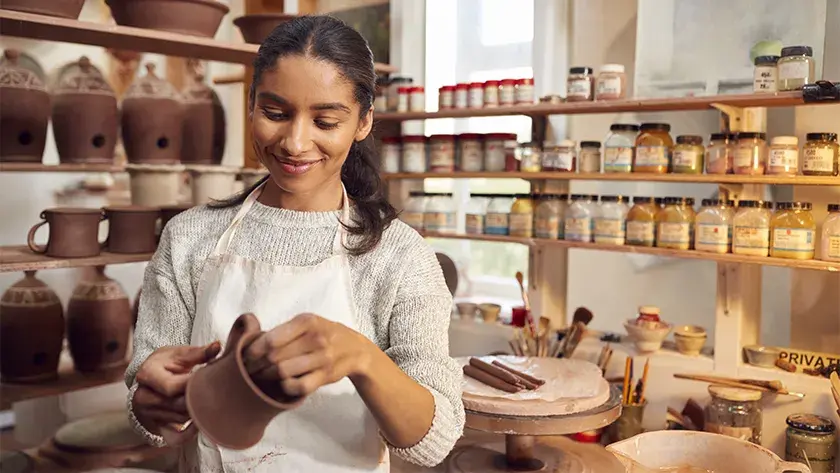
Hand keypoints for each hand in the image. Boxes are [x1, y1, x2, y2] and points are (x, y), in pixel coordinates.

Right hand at [133, 342, 220, 442]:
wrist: (150, 374)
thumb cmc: (166, 362)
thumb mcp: (179, 353)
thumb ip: (199, 352)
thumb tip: (217, 346)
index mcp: (146, 375)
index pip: (172, 387)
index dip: (193, 385)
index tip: (209, 379)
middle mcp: (143, 397)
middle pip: (177, 405)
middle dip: (198, 398)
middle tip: (214, 390)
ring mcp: (148, 414)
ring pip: (180, 419)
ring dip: (197, 411)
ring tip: (208, 398)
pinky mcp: (156, 426)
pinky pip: (175, 438)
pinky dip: (191, 433)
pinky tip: (201, 421)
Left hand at [243, 313, 373, 399]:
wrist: (354, 349)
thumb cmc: (323, 334)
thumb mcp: (307, 323)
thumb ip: (282, 330)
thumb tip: (248, 339)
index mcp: (306, 321)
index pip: (271, 339)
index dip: (252, 351)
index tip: (244, 358)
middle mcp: (316, 338)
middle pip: (274, 357)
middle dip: (257, 366)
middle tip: (249, 371)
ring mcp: (322, 358)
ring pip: (284, 372)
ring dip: (268, 378)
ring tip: (261, 378)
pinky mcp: (326, 376)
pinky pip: (299, 386)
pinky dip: (286, 387)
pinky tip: (282, 384)